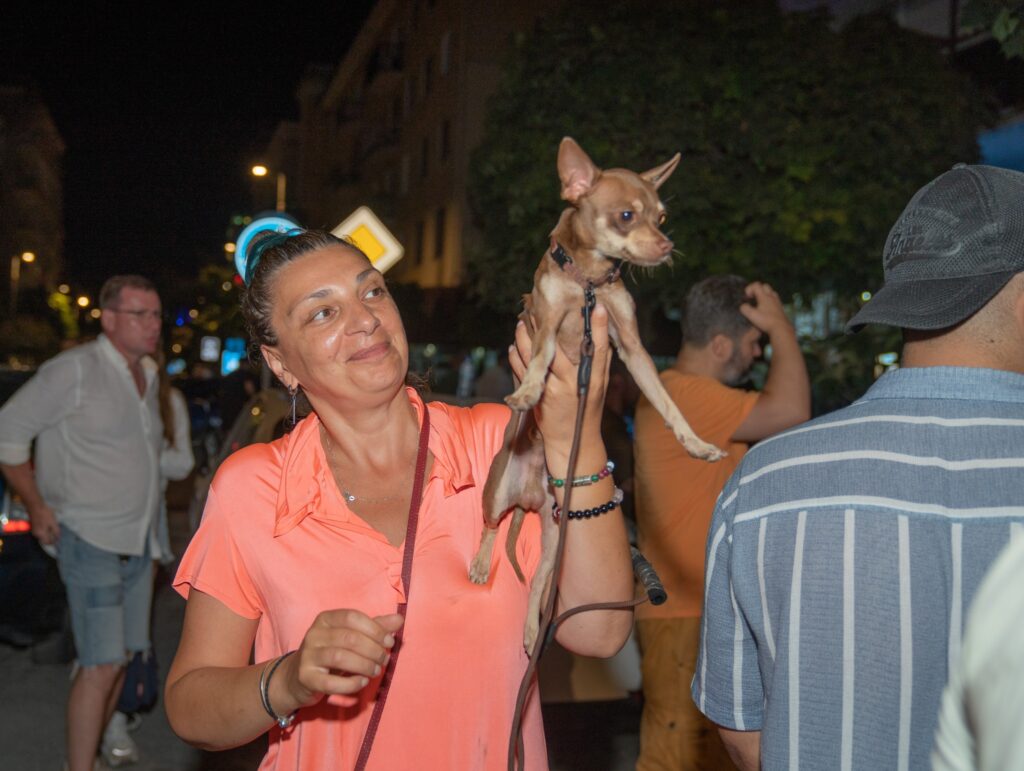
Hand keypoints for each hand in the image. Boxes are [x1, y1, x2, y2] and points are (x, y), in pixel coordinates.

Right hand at [28, 503, 58, 544]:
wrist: (35, 506)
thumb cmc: (45, 514)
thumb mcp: (53, 523)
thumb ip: (55, 531)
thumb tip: (57, 538)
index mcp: (41, 534)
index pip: (47, 543)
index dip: (54, 541)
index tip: (58, 538)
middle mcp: (36, 534)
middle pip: (45, 540)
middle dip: (51, 537)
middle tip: (57, 531)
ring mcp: (34, 530)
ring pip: (43, 535)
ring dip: (48, 533)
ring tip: (53, 526)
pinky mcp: (34, 526)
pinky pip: (41, 531)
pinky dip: (45, 529)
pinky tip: (49, 523)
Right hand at [283, 610, 403, 708]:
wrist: (298, 677)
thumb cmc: (331, 653)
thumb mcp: (352, 637)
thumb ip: (375, 628)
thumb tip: (399, 619)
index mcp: (326, 619)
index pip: (352, 617)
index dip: (374, 629)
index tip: (389, 641)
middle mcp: (314, 634)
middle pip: (349, 638)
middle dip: (373, 650)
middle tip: (384, 660)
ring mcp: (307, 656)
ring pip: (340, 658)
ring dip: (364, 665)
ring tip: (375, 671)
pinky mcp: (306, 678)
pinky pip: (331, 682)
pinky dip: (352, 683)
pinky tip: (362, 682)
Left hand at [508, 303, 610, 456]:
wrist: (572, 443)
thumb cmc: (586, 411)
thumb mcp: (599, 387)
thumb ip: (599, 364)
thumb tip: (600, 337)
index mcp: (594, 379)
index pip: (600, 349)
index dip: (601, 327)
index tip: (599, 307)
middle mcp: (575, 383)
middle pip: (558, 348)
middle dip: (545, 326)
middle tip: (536, 309)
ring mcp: (555, 391)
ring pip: (535, 357)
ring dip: (524, 338)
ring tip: (520, 324)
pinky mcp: (539, 398)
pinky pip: (523, 372)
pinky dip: (516, 357)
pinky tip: (513, 347)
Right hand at [740, 282, 793, 338]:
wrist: (781, 328)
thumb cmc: (766, 321)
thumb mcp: (752, 316)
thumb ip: (745, 309)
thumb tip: (743, 306)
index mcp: (764, 296)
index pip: (756, 285)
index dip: (749, 288)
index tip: (747, 297)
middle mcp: (772, 296)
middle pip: (764, 286)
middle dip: (757, 289)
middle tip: (752, 298)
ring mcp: (777, 301)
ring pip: (771, 292)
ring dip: (764, 294)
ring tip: (759, 302)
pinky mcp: (780, 307)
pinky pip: (774, 298)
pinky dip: (769, 300)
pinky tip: (766, 308)